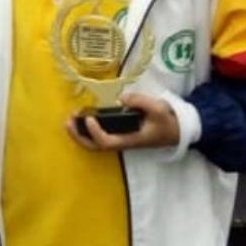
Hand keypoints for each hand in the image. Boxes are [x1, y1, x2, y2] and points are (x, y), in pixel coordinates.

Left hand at [65, 92, 180, 151]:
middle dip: (79, 137)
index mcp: (131, 140)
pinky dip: (87, 131)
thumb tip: (120, 99)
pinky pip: (100, 136)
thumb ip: (139, 101)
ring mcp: (120, 140)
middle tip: (68, 122)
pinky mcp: (120, 134)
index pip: (108, 142)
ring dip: (80, 134)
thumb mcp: (157, 108)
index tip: (89, 118)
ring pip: (96, 143)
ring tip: (70, 119)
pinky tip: (81, 119)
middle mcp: (122, 142)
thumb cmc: (166, 121)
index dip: (95, 132)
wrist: (176, 130)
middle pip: (96, 147)